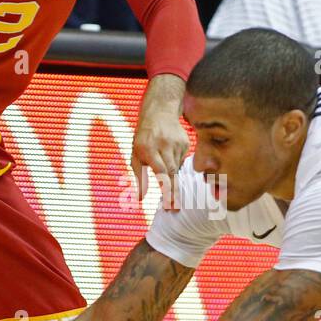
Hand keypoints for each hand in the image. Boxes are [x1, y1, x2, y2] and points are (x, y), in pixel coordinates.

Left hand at [132, 78, 189, 209]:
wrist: (159, 112)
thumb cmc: (143, 139)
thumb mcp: (135, 155)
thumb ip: (139, 176)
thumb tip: (139, 198)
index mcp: (149, 149)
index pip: (161, 173)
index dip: (166, 189)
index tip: (169, 205)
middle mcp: (164, 145)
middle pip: (172, 173)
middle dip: (174, 192)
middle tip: (175, 208)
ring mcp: (177, 143)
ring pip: (177, 167)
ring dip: (172, 174)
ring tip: (164, 165)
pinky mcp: (186, 142)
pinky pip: (182, 159)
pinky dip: (176, 162)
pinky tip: (170, 154)